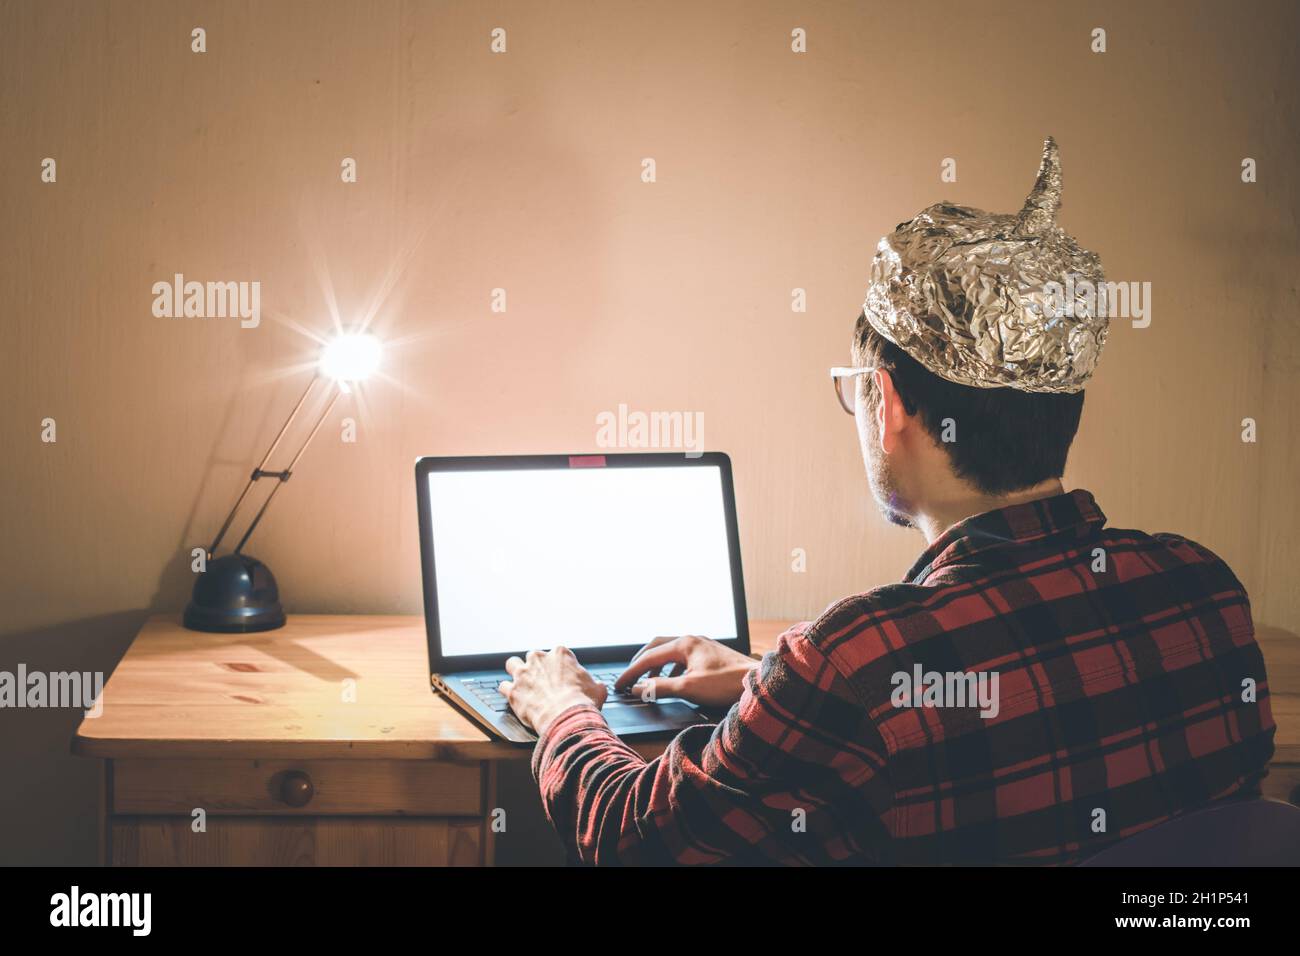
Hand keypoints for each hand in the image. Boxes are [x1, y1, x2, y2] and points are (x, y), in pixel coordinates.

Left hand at [500, 647, 606, 734]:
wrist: (566, 717)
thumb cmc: (583, 703)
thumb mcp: (598, 691)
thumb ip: (597, 685)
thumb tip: (601, 688)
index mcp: (560, 654)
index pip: (557, 654)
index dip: (559, 666)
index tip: (561, 676)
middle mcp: (539, 659)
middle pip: (533, 657)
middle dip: (536, 667)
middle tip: (542, 681)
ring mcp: (523, 674)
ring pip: (512, 664)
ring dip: (515, 672)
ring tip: (521, 682)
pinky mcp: (512, 691)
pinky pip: (503, 686)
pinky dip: (507, 691)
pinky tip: (512, 697)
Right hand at [614, 635, 757, 708]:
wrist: (756, 682)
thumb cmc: (725, 684)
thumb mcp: (688, 688)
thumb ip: (660, 688)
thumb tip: (638, 689)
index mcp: (684, 643)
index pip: (649, 657)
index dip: (631, 672)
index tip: (620, 685)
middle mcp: (692, 639)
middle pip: (657, 646)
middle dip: (641, 662)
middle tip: (630, 677)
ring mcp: (703, 645)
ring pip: (671, 651)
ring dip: (657, 665)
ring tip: (650, 681)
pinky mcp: (711, 654)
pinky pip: (684, 656)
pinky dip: (672, 667)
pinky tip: (675, 680)